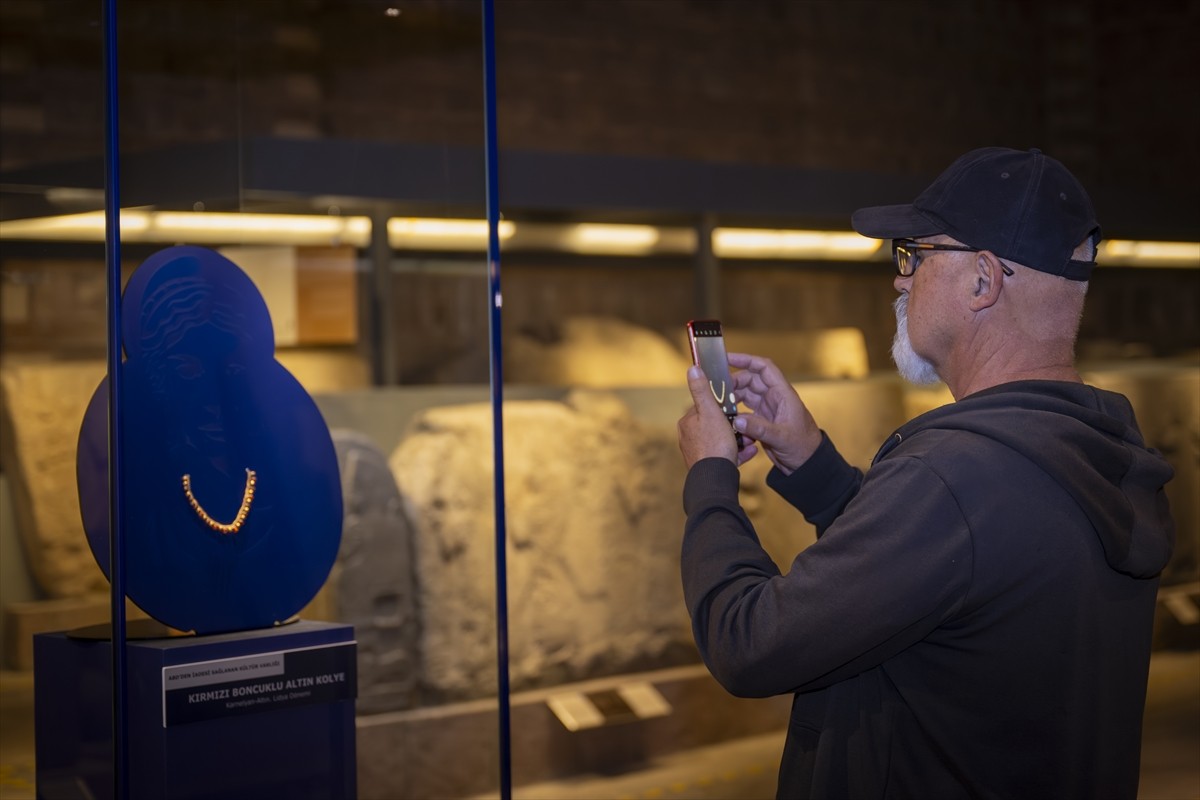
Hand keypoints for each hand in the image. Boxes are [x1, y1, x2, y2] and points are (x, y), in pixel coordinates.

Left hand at [678, 365, 740, 468]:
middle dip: (734, 425)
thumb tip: (692, 369)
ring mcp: (698, 453)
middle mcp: (689, 437)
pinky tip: (750, 451)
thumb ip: (702, 390)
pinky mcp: (708, 466)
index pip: (706, 407)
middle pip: (716, 424)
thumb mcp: (710, 412)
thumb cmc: (713, 444)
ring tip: (751, 440)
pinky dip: (738, 453)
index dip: (723, 406)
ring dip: (739, 439)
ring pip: (722, 441)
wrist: (715, 478)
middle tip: (747, 426)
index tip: (736, 407)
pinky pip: (726, 456)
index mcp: (688, 423)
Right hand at [727, 352, 821, 474]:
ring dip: (733, 397)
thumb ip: (759, 429)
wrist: (807, 464)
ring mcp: (767, 409)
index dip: (746, 360)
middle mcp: (774, 398)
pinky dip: (735, 411)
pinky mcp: (762, 421)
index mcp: (782, 394)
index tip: (728, 358)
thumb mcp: (782, 437)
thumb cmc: (803, 447)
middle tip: (718, 388)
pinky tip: (726, 417)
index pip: (764, 368)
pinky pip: (744, 410)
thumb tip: (736, 421)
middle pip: (751, 380)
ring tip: (719, 402)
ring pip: (746, 394)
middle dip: (734, 381)